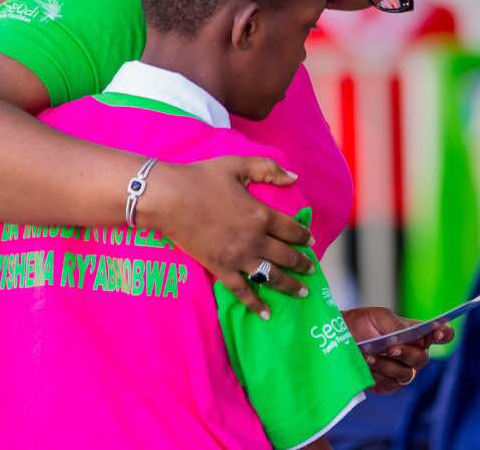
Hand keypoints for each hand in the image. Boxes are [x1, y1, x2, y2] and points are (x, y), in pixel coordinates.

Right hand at [140, 156, 314, 318]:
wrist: (168, 199)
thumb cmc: (201, 178)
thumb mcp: (237, 165)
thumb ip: (268, 169)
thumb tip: (294, 177)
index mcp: (262, 214)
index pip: (293, 230)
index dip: (304, 236)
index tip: (311, 242)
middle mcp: (255, 239)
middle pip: (287, 256)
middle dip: (302, 265)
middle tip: (311, 271)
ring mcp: (238, 257)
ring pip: (271, 276)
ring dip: (289, 286)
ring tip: (301, 292)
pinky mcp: (220, 269)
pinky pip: (242, 291)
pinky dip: (255, 304)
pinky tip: (266, 314)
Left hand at [342, 307, 453, 393]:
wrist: (338, 337)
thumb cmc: (361, 323)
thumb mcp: (380, 317)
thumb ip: (397, 326)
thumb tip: (407, 337)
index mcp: (416, 334)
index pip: (440, 335)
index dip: (444, 334)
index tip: (438, 331)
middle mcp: (412, 354)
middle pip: (422, 358)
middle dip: (406, 353)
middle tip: (391, 348)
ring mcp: (401, 371)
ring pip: (405, 374)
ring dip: (386, 364)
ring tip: (368, 355)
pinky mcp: (387, 385)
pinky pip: (389, 385)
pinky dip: (377, 374)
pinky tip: (366, 364)